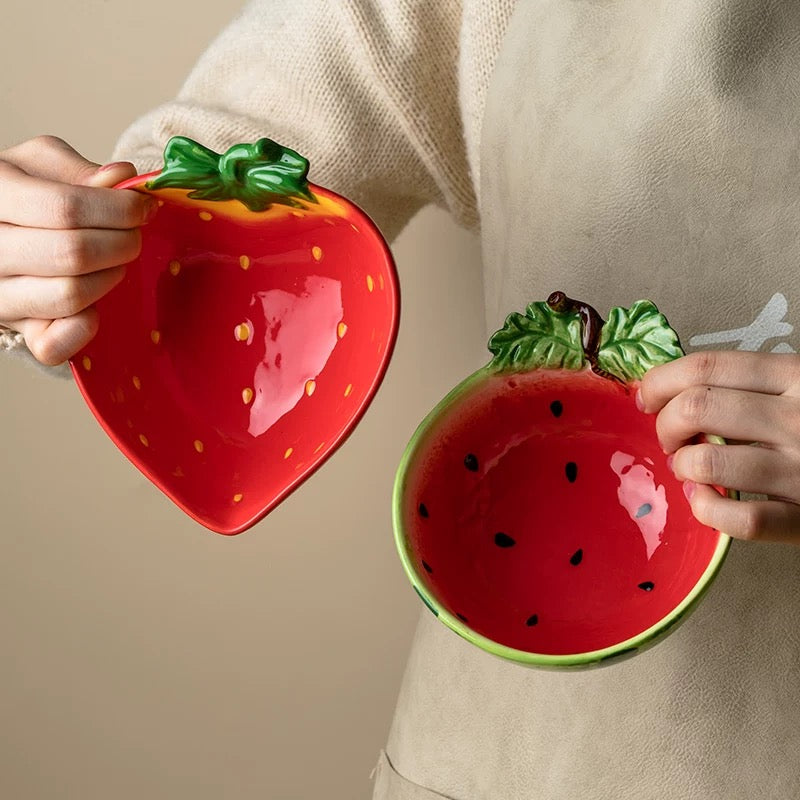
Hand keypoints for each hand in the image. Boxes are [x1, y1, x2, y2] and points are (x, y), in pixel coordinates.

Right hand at [0, 135, 156, 364]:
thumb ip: (79, 170)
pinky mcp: (18, 331)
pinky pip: (53, 345)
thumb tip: (122, 178)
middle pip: (73, 254)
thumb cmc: (25, 198)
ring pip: (71, 294)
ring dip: (110, 276)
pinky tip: (96, 304)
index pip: (66, 209)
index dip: (119, 209)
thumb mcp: (41, 167)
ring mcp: (0, 295)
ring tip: (114, 260)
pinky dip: (85, 327)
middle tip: (132, 235)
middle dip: (121, 243)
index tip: (143, 208)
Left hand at [638, 351, 799, 543]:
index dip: (660, 381)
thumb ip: (747, 385)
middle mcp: (798, 419)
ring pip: (707, 461)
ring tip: (690, 467)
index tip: (645, 398)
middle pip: (696, 408)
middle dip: (665, 424)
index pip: (707, 366)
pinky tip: (706, 501)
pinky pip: (742, 520)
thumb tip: (668, 389)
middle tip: (670, 437)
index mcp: (796, 377)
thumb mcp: (797, 388)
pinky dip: (708, 510)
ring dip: (682, 465)